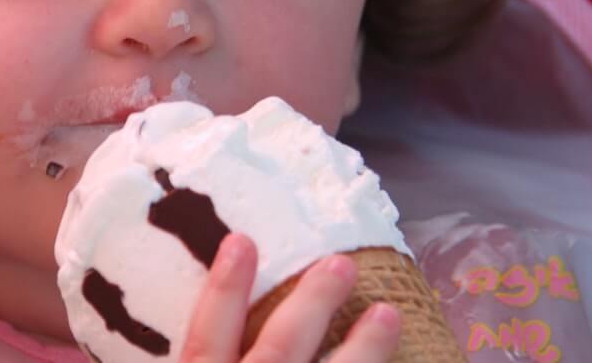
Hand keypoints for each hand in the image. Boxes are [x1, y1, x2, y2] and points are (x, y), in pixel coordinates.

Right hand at [180, 234, 401, 361]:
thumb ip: (204, 351)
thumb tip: (193, 309)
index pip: (207, 337)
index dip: (225, 289)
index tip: (242, 240)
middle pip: (279, 350)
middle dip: (312, 304)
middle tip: (341, 262)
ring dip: (364, 349)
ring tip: (387, 313)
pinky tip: (398, 362)